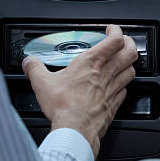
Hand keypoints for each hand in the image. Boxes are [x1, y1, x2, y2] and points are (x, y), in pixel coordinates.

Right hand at [22, 24, 136, 157]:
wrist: (75, 131)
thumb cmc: (63, 107)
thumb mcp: (42, 83)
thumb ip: (34, 68)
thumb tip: (29, 62)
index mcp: (90, 63)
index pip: (114, 40)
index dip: (117, 31)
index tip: (111, 29)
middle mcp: (105, 74)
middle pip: (130, 53)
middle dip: (130, 44)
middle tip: (124, 42)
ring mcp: (112, 90)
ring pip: (131, 71)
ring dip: (129, 63)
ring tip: (123, 61)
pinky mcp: (113, 105)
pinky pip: (125, 90)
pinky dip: (123, 84)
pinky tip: (117, 85)